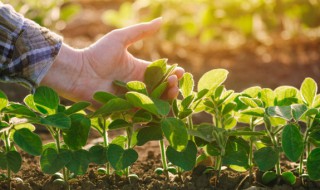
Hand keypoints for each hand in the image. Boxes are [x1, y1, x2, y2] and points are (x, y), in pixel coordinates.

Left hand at [41, 18, 183, 104]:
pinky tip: (159, 107)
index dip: (172, 73)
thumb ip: (140, 31)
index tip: (179, 71)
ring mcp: (132, 98)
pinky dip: (151, 111)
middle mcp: (138, 85)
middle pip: (161, 89)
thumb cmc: (97, 54)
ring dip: (165, 99)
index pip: (161, 74)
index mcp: (139, 70)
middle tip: (174, 82)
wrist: (78, 72)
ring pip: (154, 102)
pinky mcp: (124, 110)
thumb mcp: (120, 38)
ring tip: (170, 92)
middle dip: (171, 87)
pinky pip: (141, 113)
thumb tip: (161, 20)